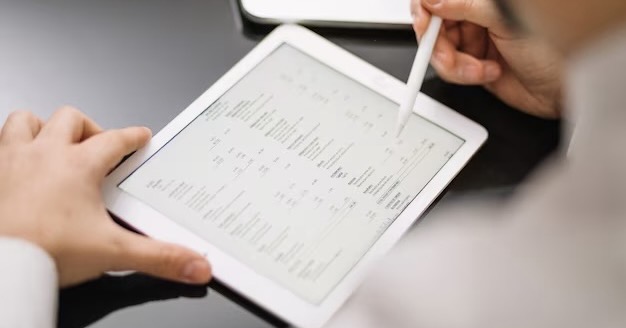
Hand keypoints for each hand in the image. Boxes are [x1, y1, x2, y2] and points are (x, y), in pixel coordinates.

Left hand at [0, 107, 211, 286]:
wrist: (0, 266)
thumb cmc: (42, 252)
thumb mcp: (112, 253)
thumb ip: (158, 257)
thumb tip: (195, 265)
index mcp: (78, 166)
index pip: (115, 139)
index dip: (133, 136)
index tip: (140, 135)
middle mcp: (44, 155)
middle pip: (72, 119)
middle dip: (90, 128)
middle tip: (98, 146)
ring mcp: (11, 161)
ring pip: (26, 121)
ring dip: (43, 127)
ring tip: (54, 144)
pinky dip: (10, 148)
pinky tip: (18, 165)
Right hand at [412, 0, 563, 117]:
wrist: (562, 89)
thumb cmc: (551, 49)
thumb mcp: (504, 19)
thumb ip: (466, 5)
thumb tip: (432, 0)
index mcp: (484, 1)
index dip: (427, 9)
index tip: (425, 22)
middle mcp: (476, 17)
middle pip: (434, 25)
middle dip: (439, 44)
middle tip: (447, 54)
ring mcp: (473, 42)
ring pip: (438, 51)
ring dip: (455, 64)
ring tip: (478, 68)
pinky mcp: (471, 66)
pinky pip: (450, 70)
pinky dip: (464, 74)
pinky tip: (487, 72)